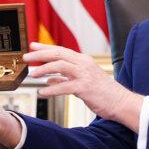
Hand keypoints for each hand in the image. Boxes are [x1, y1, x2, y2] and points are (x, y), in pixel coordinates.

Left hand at [24, 42, 142, 130]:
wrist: (121, 103)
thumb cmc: (103, 93)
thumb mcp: (82, 82)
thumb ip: (65, 78)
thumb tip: (49, 78)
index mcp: (83, 61)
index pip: (61, 50)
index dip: (45, 47)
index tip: (32, 46)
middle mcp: (84, 64)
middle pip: (58, 54)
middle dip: (40, 55)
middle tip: (26, 57)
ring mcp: (85, 75)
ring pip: (60, 66)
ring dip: (44, 69)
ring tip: (32, 74)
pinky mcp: (85, 88)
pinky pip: (64, 86)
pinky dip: (51, 89)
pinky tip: (42, 92)